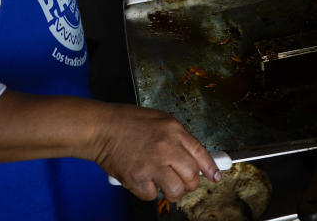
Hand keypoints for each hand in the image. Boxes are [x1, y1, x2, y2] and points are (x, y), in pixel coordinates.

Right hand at [92, 103, 220, 201]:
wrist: (101, 128)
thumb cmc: (127, 122)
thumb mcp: (160, 120)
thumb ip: (177, 137)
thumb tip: (191, 157)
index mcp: (174, 130)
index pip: (200, 153)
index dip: (210, 168)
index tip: (215, 176)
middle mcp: (166, 147)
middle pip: (191, 176)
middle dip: (190, 183)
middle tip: (182, 182)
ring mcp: (152, 164)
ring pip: (176, 191)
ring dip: (172, 192)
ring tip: (164, 185)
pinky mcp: (137, 178)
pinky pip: (152, 195)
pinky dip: (149, 192)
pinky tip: (143, 180)